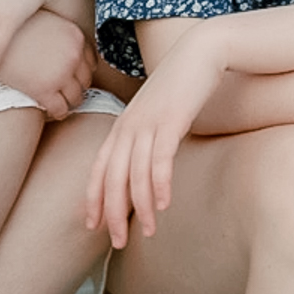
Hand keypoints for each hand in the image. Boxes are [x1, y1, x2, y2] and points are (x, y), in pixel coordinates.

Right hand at [0, 10, 92, 119]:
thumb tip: (61, 46)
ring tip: (60, 106)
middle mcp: (74, 55)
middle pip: (86, 81)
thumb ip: (59, 33)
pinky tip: (49, 112)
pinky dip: (57, 113)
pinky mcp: (44, 90)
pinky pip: (60, 109)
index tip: (73, 78)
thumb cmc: (13, 29)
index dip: (82, 72)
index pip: (91, 62)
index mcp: (76, 37)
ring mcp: (61, 74)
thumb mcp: (45, 23)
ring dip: (69, 103)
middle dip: (77, 89)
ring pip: (76, 98)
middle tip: (66, 95)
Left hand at [86, 26, 225, 247]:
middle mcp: (129, 126)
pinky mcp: (171, 120)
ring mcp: (149, 123)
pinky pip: (160, 159)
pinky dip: (159, 184)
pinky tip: (163, 203)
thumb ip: (146, 133)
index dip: (94, 198)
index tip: (94, 225)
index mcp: (122, 125)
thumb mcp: (156, 111)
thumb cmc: (180, 84)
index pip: (99, 168)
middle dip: (114, 213)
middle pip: (113, 178)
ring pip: (136, 174)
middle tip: (118, 242)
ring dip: (140, 207)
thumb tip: (146, 161)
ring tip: (149, 231)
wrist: (199, 52)